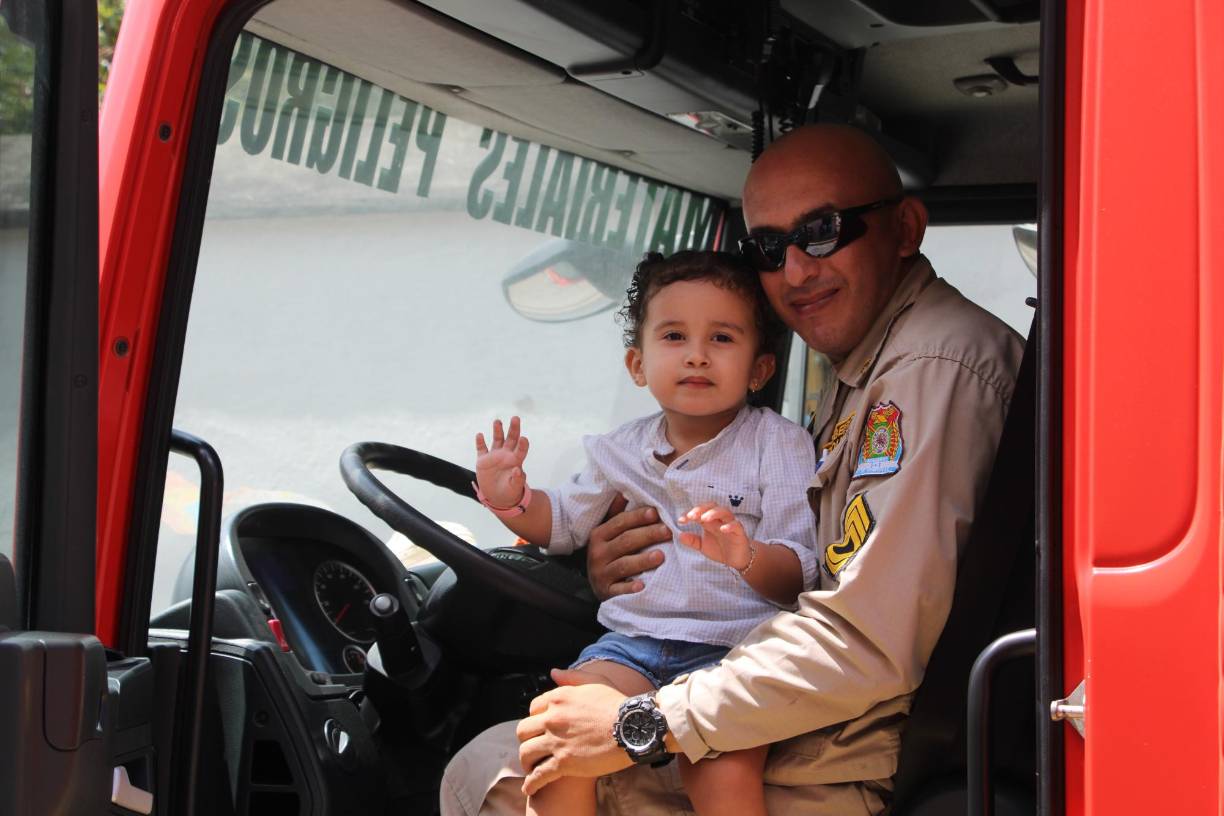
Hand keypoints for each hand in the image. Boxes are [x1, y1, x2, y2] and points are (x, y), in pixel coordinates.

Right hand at [474, 416, 529, 506]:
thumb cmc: (510, 492)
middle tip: (516, 418)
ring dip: (498, 430)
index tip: (524, 439)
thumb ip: (518, 479)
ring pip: (497, 439)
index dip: (523, 444)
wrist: (497, 496)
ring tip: (498, 421)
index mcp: (516, 460)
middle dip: (514, 428)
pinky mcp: (483, 460)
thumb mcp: (515, 488)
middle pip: (511, 439)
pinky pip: (481, 449)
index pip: (521, 449)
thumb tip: (518, 470)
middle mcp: (506, 455)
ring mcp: (494, 456)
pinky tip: (480, 435)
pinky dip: (480, 442)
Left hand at [517, 673, 633, 795]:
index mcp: (559, 698)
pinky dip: (531, 783)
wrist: (634, 728)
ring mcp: (557, 740)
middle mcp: (553, 718)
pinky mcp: (564, 762)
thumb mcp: (595, 682)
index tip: (540, 729)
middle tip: (533, 748)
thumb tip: (554, 673)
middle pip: (524, 730)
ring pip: (526, 752)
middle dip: (526, 740)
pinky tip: (530, 788)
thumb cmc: (618, 704)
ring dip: (526, 762)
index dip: (535, 720)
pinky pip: (538, 774)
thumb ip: (572, 677)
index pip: (533, 709)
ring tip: (531, 768)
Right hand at [587, 496, 669, 600]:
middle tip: (668, 531)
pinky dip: (630, 588)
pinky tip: (642, 585)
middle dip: (648, 535)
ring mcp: (601, 574)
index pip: (619, 523)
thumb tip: (625, 491)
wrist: (597, 584)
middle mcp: (597, 553)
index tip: (656, 512)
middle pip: (625, 541)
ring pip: (623, 565)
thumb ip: (616, 514)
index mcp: (599, 535)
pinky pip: (619, 590)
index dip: (637, 517)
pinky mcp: (606, 592)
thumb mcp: (608, 533)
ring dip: (642, 560)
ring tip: (661, 556)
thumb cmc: (608, 553)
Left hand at [678, 503, 751, 569]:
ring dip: (713, 513)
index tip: (681, 520)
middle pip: (712, 506)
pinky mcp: (739, 532)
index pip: (699, 511)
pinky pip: (736, 525)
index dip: (690, 513)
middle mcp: (720, 520)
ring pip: (724, 512)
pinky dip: (730, 525)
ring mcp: (730, 524)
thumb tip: (679, 536)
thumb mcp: (703, 546)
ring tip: (704, 519)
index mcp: (710, 521)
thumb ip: (692, 541)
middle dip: (701, 509)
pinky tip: (722, 529)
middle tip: (691, 516)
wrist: (736, 560)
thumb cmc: (720, 549)